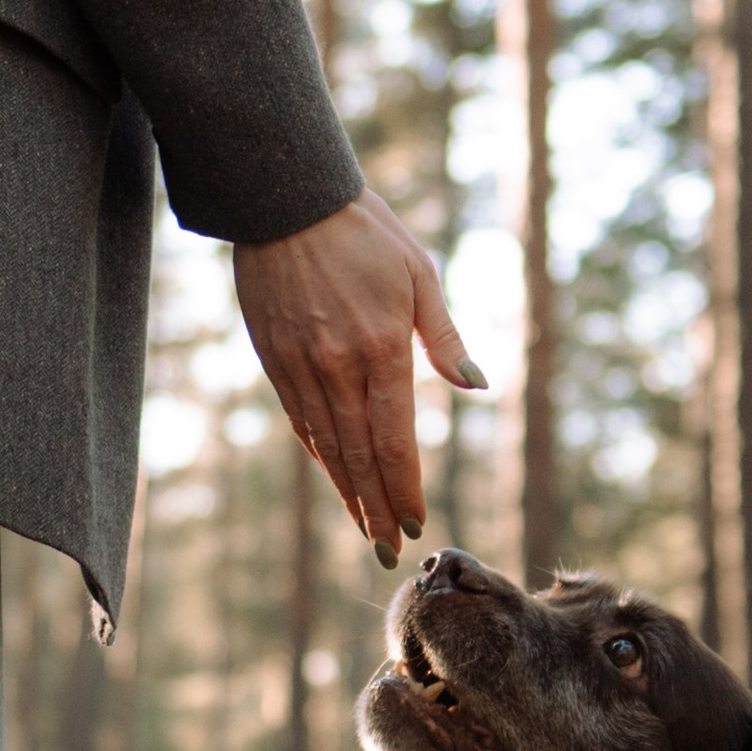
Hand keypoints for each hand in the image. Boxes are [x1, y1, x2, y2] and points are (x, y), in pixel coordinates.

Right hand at [232, 187, 485, 566]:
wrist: (286, 199)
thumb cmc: (365, 230)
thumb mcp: (419, 274)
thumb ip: (445, 337)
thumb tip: (476, 384)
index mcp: (381, 350)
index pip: (395, 441)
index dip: (406, 488)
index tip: (418, 522)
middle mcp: (337, 370)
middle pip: (360, 458)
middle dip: (378, 510)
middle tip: (391, 551)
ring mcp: (301, 368)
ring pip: (327, 448)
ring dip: (348, 495)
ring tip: (366, 530)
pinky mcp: (275, 360)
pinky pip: (301, 422)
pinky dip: (321, 457)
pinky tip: (335, 478)